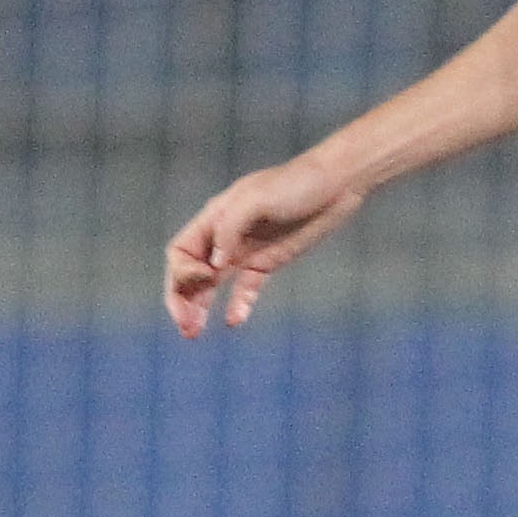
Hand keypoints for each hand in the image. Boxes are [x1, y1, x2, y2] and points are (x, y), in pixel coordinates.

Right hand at [165, 155, 369, 333]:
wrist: (336, 186)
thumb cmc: (295, 184)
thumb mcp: (257, 198)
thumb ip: (230, 228)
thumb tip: (214, 266)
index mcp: (214, 218)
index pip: (181, 252)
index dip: (183, 272)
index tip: (208, 278)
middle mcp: (224, 237)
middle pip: (190, 273)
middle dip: (182, 299)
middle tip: (186, 327)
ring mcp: (245, 251)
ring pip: (211, 285)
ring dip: (199, 308)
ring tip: (194, 333)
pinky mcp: (266, 262)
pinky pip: (245, 289)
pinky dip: (237, 305)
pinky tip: (235, 320)